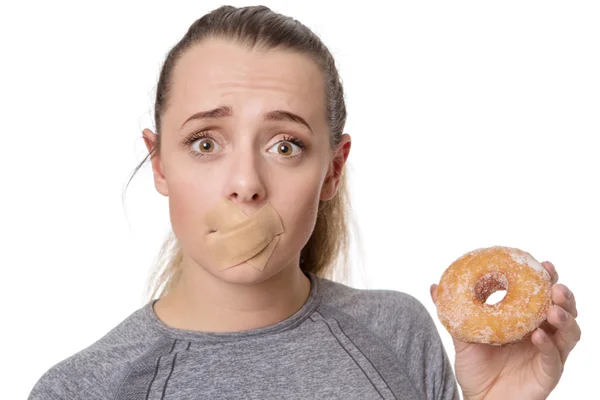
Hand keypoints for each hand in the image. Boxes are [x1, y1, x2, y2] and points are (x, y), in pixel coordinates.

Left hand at [430, 261, 580, 399]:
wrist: (478, 399)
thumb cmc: (476, 368)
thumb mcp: (463, 336)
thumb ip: (453, 312)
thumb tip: (434, 287)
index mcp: (525, 320)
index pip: (541, 295)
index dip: (547, 279)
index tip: (544, 264)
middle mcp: (542, 333)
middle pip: (563, 309)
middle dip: (562, 294)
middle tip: (555, 285)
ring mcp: (548, 353)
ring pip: (569, 332)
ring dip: (564, 318)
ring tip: (553, 309)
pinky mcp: (548, 373)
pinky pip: (554, 358)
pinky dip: (549, 345)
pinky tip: (538, 336)